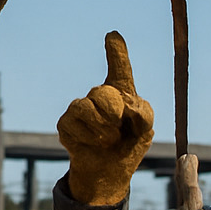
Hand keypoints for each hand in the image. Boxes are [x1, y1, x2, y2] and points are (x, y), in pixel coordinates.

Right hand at [57, 31, 153, 205]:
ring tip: (108, 139)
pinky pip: (74, 124)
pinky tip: (93, 145)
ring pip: (86, 106)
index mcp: (122, 93)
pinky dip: (88, 139)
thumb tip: (125, 105)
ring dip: (102, 128)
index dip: (116, 52)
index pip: (120, 69)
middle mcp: (99, 96)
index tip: (113, 35)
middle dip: (113, 111)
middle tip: (118, 129)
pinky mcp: (65, 124)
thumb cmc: (128, 146)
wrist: (109, 174)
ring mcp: (79, 108)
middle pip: (103, 91)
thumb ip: (143, 113)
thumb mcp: (145, 131)